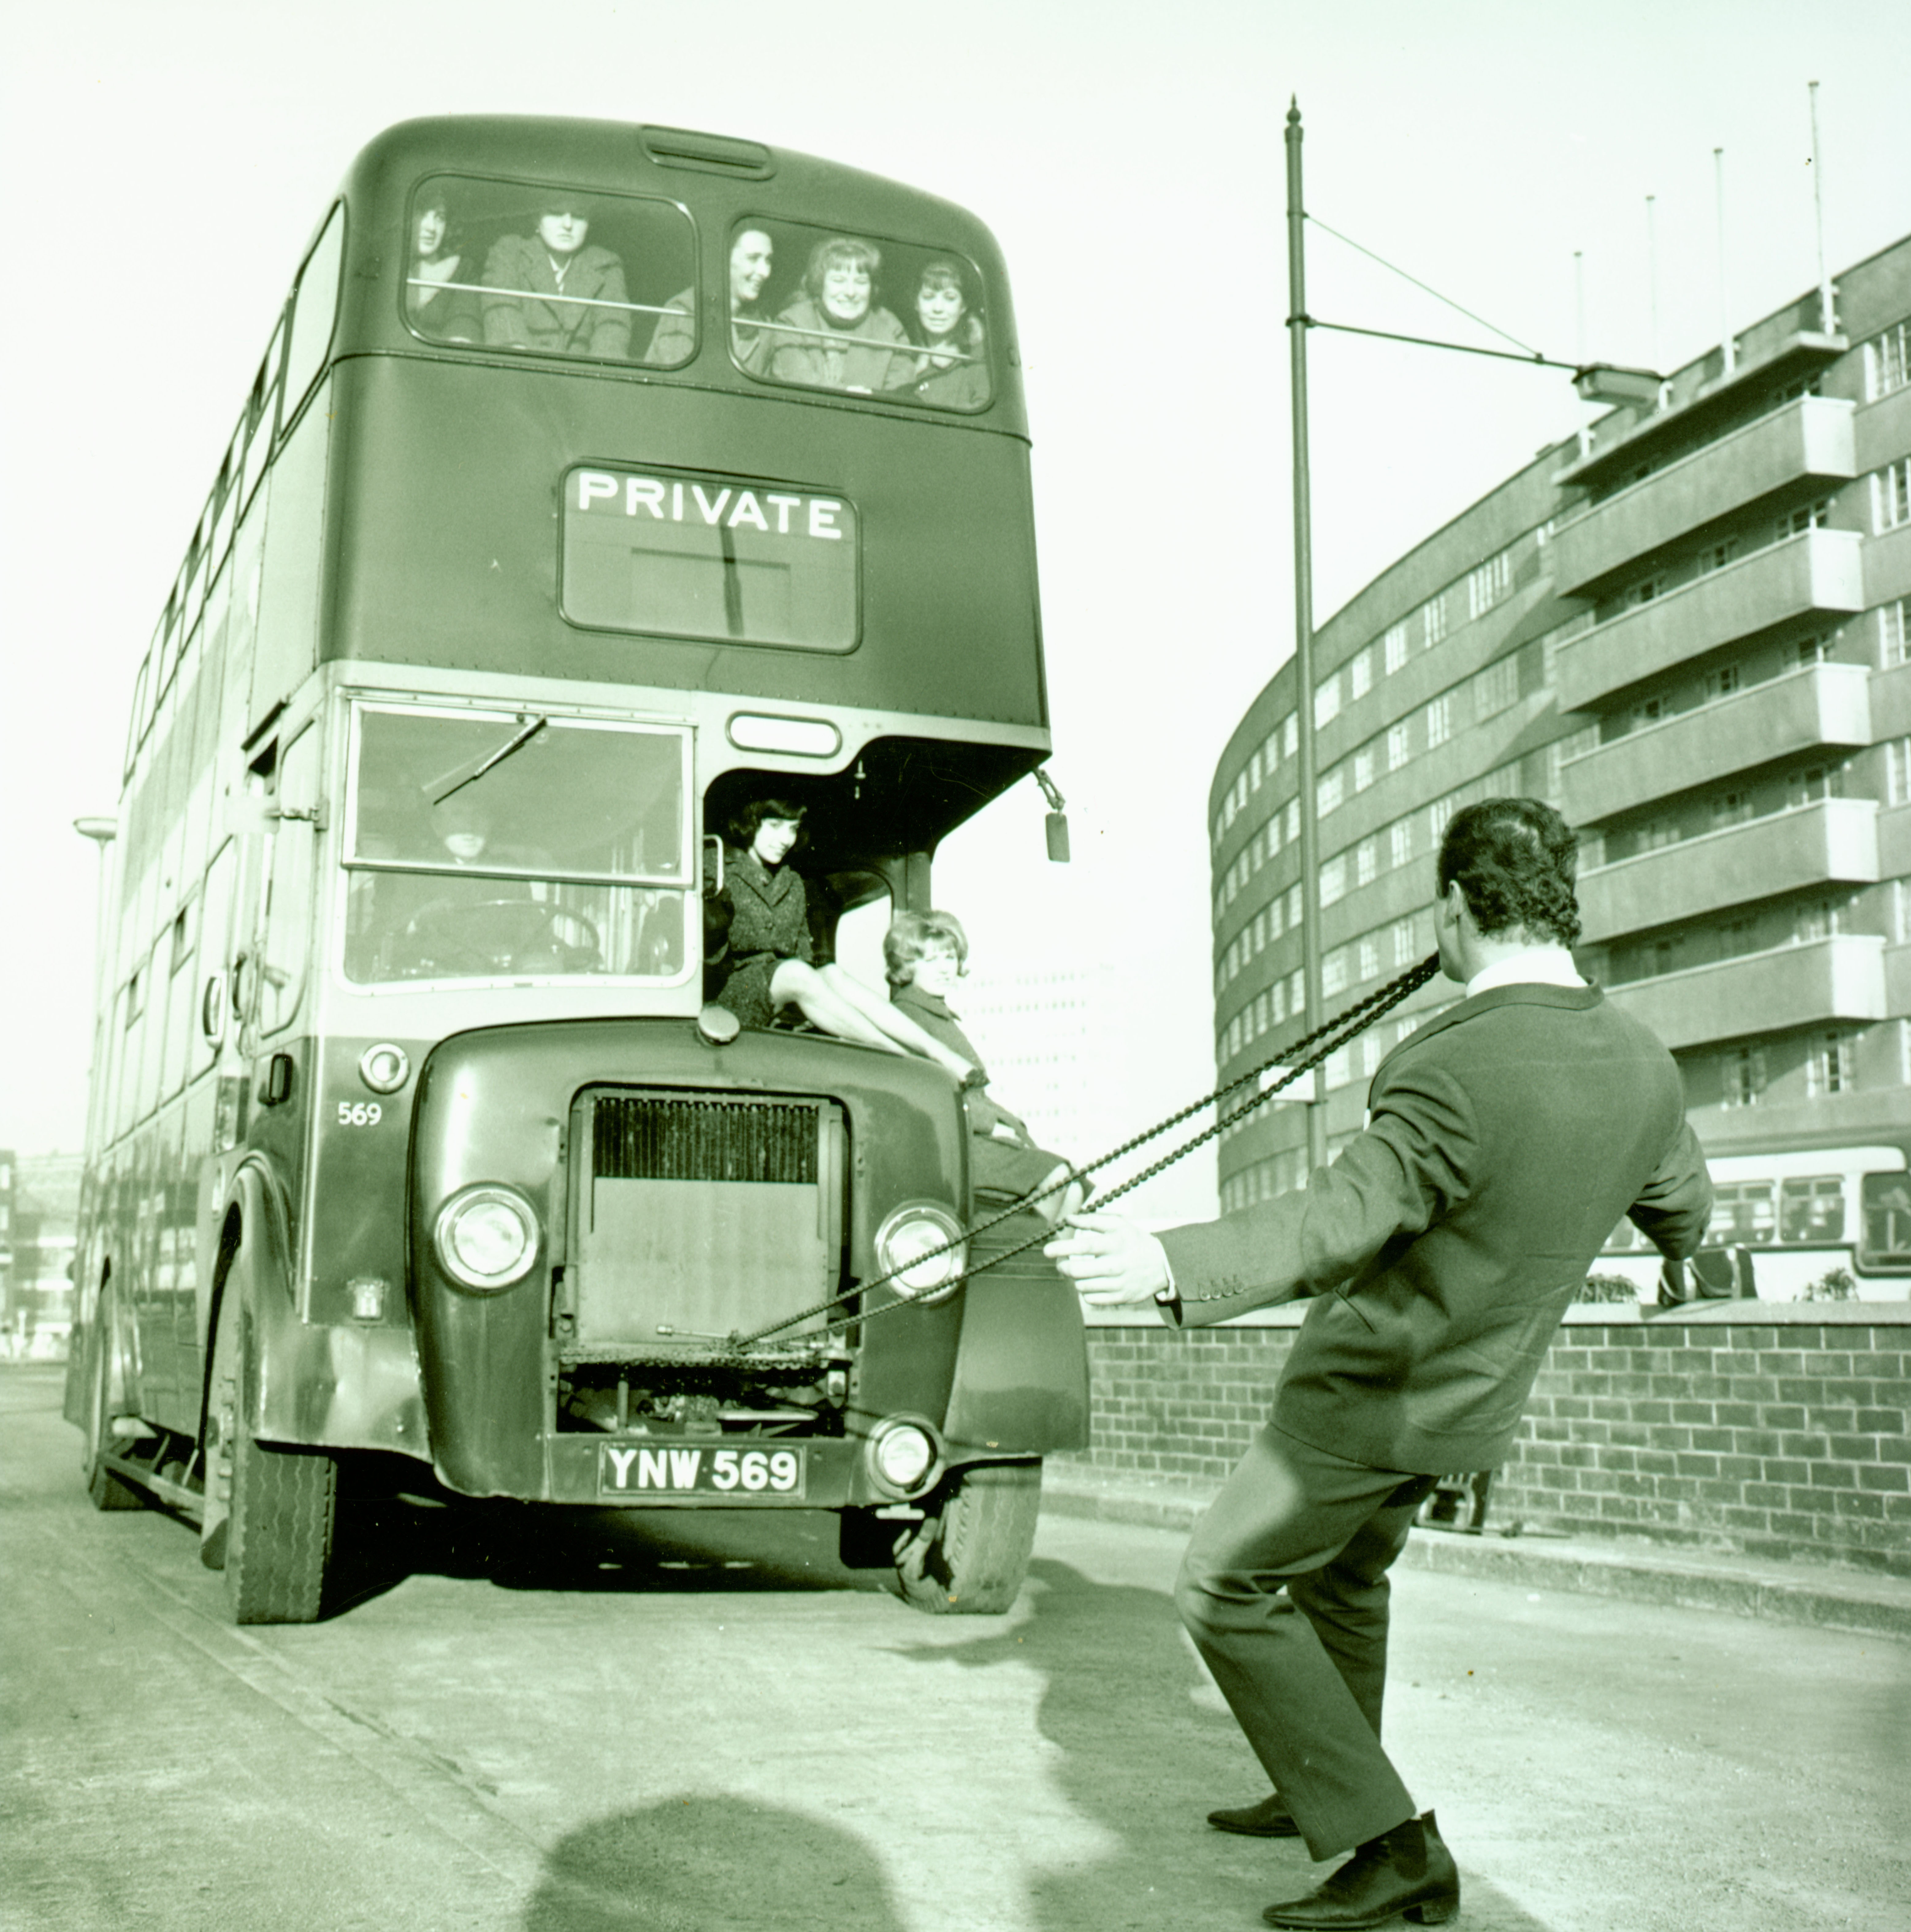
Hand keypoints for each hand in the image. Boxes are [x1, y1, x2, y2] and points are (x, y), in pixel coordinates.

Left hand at [1044, 1212, 1170, 1306]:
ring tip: (1080, 1271)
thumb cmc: (1134, 1241)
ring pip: (1083, 1286)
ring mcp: (1119, 1284)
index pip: (1085, 1246)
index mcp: (1116, 1243)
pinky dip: (1086, 1291)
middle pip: (1079, 1271)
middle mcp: (1117, 1265)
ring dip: (1076, 1279)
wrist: (1163, 1265)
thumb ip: (1092, 1220)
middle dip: (1064, 1267)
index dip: (1064, 1247)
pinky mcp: (1121, 1298)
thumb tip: (1068, 1219)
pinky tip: (1092, 1282)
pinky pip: (1092, 1299)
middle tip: (1061, 1263)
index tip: (1047, 1249)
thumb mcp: (1118, 1224)